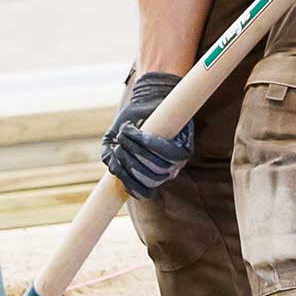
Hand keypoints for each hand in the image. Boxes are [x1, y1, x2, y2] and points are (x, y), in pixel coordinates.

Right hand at [101, 70, 195, 196]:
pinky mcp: (186, 147)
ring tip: (125, 136)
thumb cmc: (128, 125)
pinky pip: (169, 153)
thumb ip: (110, 156)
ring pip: (159, 166)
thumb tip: (114, 169)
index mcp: (149, 176)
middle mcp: (166, 172)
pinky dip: (151, 144)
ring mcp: (177, 161)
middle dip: (130, 162)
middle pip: (150, 178)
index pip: (144, 191)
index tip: (117, 171)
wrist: (145, 103)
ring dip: (138, 152)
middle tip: (118, 145)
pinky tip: (140, 133)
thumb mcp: (112, 141)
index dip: (131, 186)